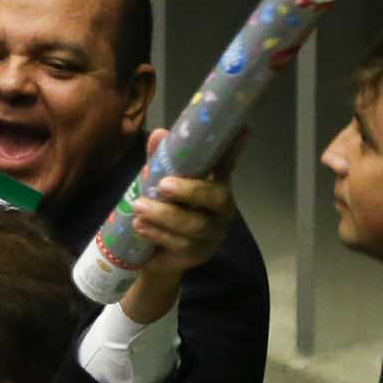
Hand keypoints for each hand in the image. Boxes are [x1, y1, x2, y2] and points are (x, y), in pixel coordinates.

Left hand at [122, 127, 245, 323]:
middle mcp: (221, 207)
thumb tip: (159, 134)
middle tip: (163, 185)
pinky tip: (141, 227)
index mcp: (215, 183)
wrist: (155, 253)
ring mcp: (213, 232)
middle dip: (190, 191)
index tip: (243, 128)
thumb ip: (159, 160)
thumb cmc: (163, 209)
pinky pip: (182, 245)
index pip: (228, 163)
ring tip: (139, 207)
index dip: (235, 148)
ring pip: (196, 225)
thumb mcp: (157, 183)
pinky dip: (159, 234)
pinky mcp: (200, 254)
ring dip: (165, 215)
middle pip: (217, 198)